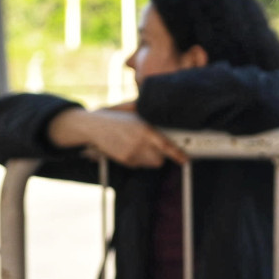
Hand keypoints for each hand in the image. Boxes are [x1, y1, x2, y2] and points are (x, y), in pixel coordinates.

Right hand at [47, 107, 186, 167]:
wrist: (93, 126)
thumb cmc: (116, 118)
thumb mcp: (134, 113)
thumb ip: (150, 118)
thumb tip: (167, 115)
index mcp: (145, 129)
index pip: (166, 145)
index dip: (178, 154)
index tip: (186, 160)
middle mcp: (140, 142)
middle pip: (159, 160)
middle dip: (160, 156)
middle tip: (154, 148)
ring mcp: (131, 152)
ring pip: (150, 164)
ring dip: (149, 159)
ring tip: (138, 146)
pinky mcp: (123, 159)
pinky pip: (138, 165)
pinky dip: (137, 160)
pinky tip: (129, 149)